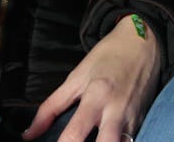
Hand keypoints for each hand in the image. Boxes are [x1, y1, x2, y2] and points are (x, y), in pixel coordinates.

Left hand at [24, 14, 159, 141]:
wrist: (142, 41)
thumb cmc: (107, 57)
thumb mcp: (76, 76)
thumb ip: (51, 107)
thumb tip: (29, 134)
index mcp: (96, 96)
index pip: (75, 134)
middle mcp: (116, 111)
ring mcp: (133, 118)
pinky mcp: (143, 120)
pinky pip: (132, 141)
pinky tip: (108, 140)